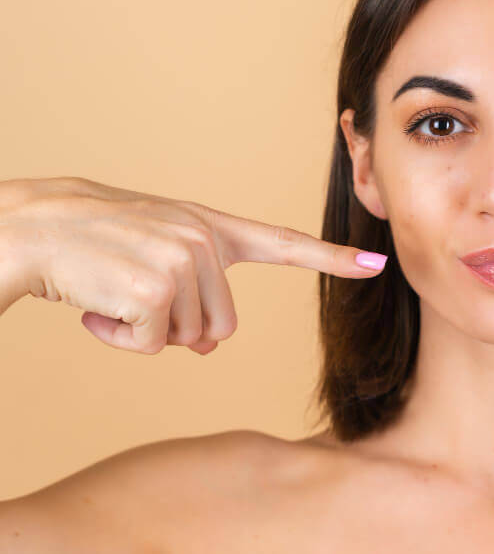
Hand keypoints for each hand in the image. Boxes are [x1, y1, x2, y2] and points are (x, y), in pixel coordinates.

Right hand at [0, 176, 388, 354]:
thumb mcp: (159, 259)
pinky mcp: (157, 288)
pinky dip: (119, 338)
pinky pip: (152, 346)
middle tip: (134, 290)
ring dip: (145, 331)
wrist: (37, 226)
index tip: (376, 262)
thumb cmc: (100, 244)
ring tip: (115, 290)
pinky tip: (100, 304)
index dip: (332, 258)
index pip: (285, 244)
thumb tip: (206, 347)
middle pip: (221, 330)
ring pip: (188, 341)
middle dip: (176, 328)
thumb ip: (197, 296)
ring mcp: (184, 261)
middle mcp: (207, 240)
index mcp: (214, 228)